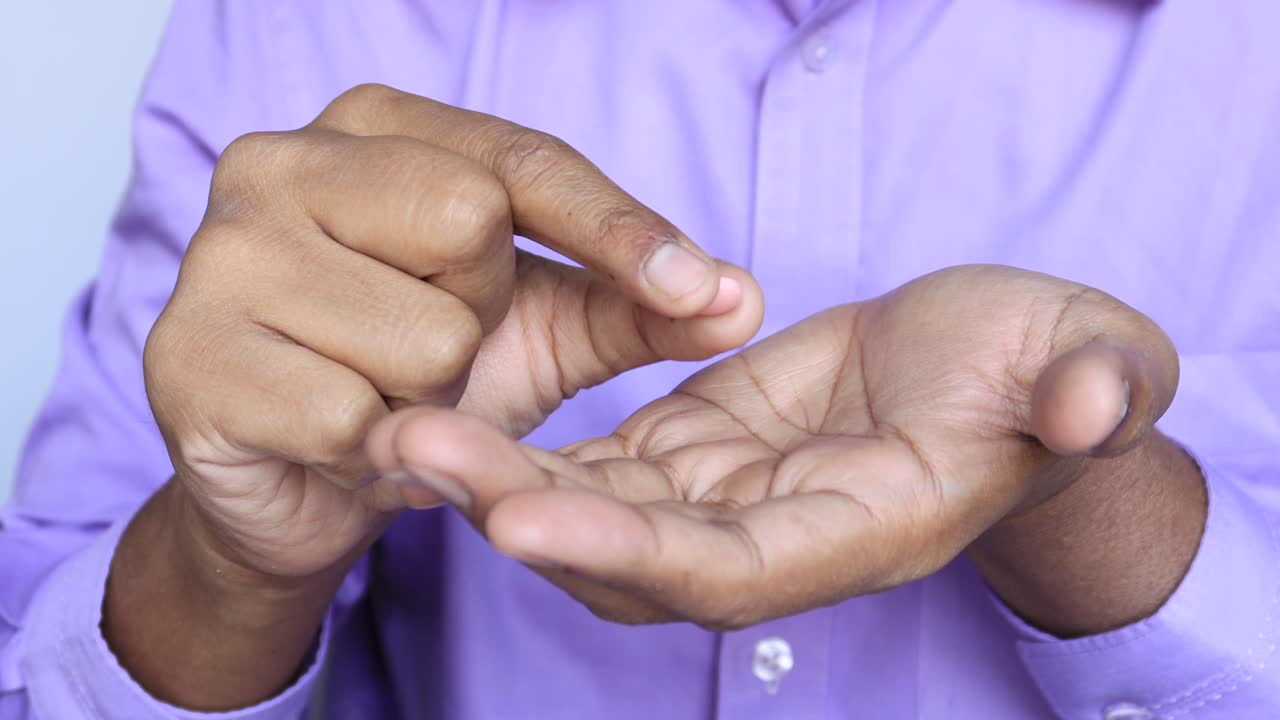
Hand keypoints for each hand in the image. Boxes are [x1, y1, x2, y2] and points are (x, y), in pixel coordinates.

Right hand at [115, 84, 761, 706]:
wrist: (300, 479)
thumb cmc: (415, 375)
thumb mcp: (536, 328)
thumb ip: (633, 305)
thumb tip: (742, 298)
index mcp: (370, 128)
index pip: (520, 158)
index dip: (619, 228)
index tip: (704, 289)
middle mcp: (279, 159)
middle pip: (469, 227)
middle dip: (479, 316)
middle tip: (430, 344)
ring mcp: (219, 253)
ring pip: (421, 336)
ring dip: (430, 398)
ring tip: (381, 394)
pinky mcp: (186, 357)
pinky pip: (354, 419)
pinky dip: (374, 452)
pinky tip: (336, 439)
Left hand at [373, 265, 1181, 629]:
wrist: (999, 364)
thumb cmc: (1048, 365)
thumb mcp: (1091, 356)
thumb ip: (1093, 386)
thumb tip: (1092, 404)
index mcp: (862, 527)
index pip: (732, 566)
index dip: (629, 549)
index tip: (523, 512)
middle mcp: (776, 534)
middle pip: (630, 554)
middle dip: (520, 511)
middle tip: (413, 451)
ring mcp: (727, 496)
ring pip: (595, 507)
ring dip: (496, 476)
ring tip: (399, 426)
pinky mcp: (697, 446)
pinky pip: (598, 459)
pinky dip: (524, 445)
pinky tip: (451, 410)